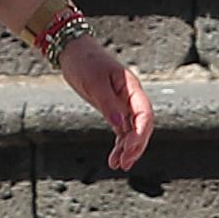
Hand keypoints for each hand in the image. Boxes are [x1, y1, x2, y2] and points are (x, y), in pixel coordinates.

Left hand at [64, 36, 156, 172]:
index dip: (140, 132)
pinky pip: (121, 130)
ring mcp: (123, 104)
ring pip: (132, 130)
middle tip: (125, 162)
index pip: (144, 113)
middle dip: (136, 145)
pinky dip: (119, 144)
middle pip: (142, 125)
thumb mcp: (94, 83)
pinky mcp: (112, 109)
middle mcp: (131, 97)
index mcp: (131, 87)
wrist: (74, 52)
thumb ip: (107, 104)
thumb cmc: (85, 62)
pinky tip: (114, 158)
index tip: (129, 148)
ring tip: (119, 165)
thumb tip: (119, 125)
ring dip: (128, 148)